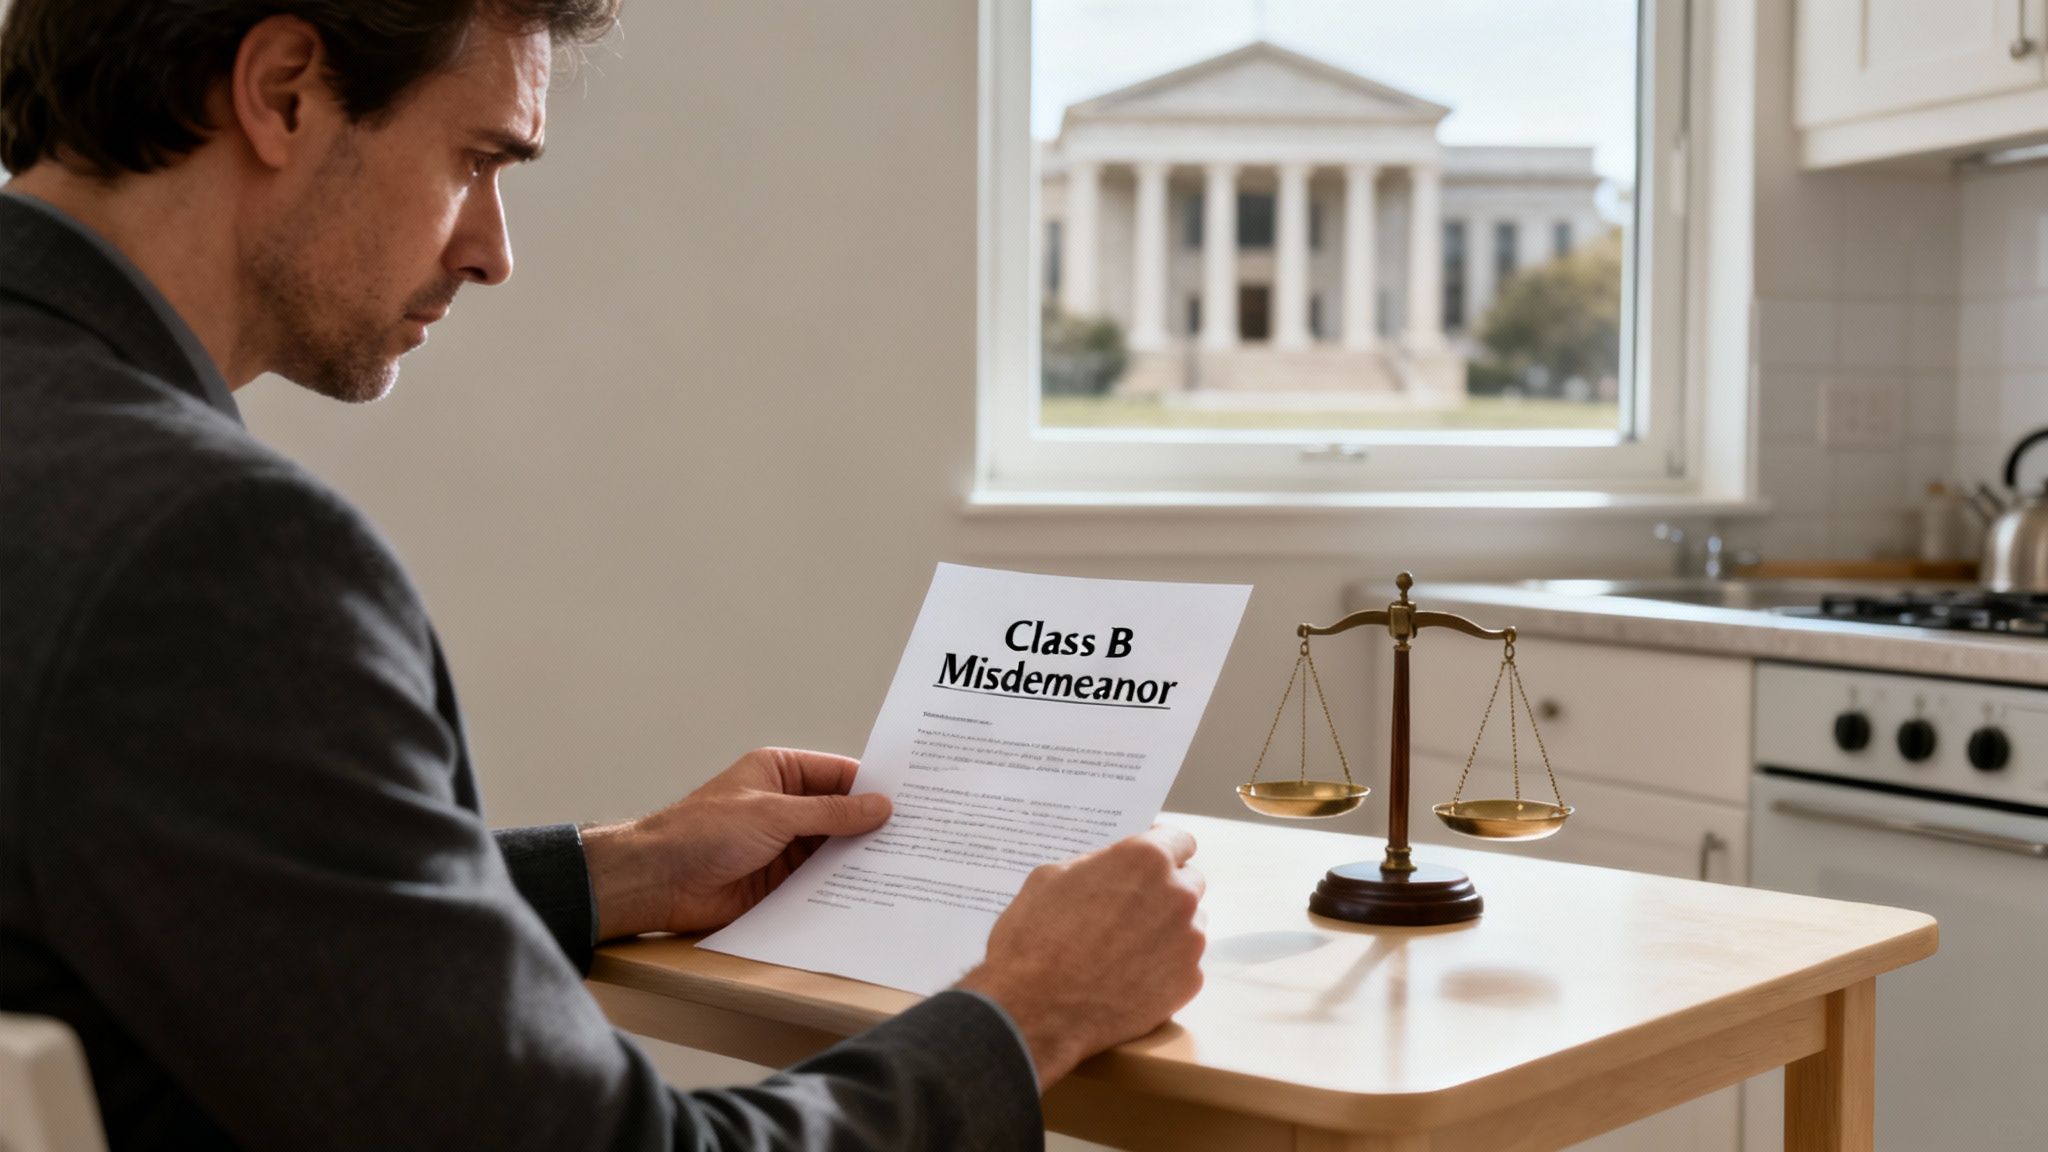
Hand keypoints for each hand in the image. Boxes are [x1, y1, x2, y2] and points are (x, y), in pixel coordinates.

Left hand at [581, 747, 890, 938]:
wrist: (658, 881)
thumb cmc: (703, 831)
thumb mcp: (773, 814)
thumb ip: (830, 813)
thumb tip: (880, 806)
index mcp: (781, 773)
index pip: (839, 774)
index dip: (874, 786)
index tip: (915, 797)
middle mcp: (786, 807)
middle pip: (842, 814)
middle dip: (874, 825)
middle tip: (921, 834)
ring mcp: (785, 846)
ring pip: (835, 849)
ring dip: (862, 858)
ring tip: (909, 865)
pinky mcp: (781, 883)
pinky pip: (821, 881)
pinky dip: (844, 885)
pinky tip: (874, 892)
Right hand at [956, 825, 1205, 1088]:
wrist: (1034, 1012)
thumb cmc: (1034, 939)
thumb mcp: (1051, 878)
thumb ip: (1095, 864)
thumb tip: (1112, 867)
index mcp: (1145, 859)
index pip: (1180, 841)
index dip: (1163, 850)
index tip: (1149, 864)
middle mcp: (1177, 896)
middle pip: (1188, 883)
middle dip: (1164, 891)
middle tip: (1130, 909)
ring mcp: (1188, 942)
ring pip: (1189, 925)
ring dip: (1166, 929)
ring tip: (1126, 949)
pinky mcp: (1187, 983)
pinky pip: (1183, 965)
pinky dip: (1163, 968)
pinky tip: (1129, 977)